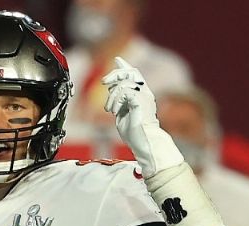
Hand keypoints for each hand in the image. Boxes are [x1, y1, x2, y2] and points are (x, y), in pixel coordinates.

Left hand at [101, 57, 182, 176]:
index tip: (117, 59)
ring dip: (112, 95)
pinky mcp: (141, 102)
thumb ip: (119, 102)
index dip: (125, 66)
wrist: (145, 144)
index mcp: (141, 95)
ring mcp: (144, 97)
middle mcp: (145, 93)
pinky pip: (126, 92)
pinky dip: (116, 100)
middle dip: (115, 73)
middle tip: (104, 82)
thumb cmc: (135, 133)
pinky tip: (115, 111)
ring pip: (125, 82)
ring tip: (110, 109)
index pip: (134, 74)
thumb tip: (111, 92)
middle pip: (131, 72)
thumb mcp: (122, 114)